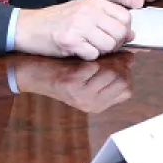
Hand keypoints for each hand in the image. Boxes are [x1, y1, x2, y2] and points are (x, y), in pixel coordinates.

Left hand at [12, 56, 134, 112]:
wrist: (32, 75)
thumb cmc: (62, 72)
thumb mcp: (88, 76)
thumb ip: (110, 70)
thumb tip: (131, 57)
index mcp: (97, 105)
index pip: (127, 90)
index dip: (125, 73)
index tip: (117, 63)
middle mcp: (91, 104)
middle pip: (123, 81)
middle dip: (118, 65)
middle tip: (106, 58)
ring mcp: (81, 96)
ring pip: (111, 72)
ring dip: (105, 61)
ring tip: (94, 59)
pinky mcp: (72, 85)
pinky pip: (94, 66)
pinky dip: (89, 59)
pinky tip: (81, 60)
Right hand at [14, 0, 132, 58]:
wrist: (28, 26)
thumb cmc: (58, 21)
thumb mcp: (84, 12)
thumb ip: (108, 19)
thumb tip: (132, 34)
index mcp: (94, 2)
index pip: (126, 17)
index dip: (125, 31)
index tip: (115, 36)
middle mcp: (88, 11)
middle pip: (120, 32)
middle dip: (115, 43)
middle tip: (102, 45)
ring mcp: (79, 25)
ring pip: (108, 44)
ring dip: (102, 51)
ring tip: (89, 47)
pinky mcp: (69, 40)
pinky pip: (92, 54)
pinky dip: (88, 56)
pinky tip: (78, 50)